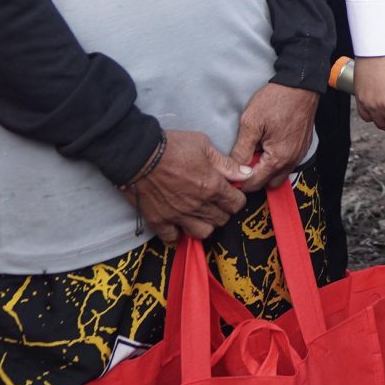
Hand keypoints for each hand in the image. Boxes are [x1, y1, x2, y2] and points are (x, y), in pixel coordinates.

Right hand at [124, 129, 245, 243]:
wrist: (139, 154)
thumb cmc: (173, 146)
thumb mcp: (204, 146)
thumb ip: (226, 164)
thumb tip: (246, 174)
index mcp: (212, 186)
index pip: (237, 204)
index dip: (237, 198)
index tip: (231, 194)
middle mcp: (198, 205)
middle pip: (222, 220)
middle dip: (223, 211)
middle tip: (216, 202)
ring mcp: (178, 215)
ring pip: (203, 233)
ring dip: (205, 225)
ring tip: (200, 214)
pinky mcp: (159, 221)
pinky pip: (172, 238)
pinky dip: (177, 235)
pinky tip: (178, 226)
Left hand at [228, 83, 317, 189]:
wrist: (300, 85)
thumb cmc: (275, 101)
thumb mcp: (250, 123)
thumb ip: (241, 150)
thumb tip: (234, 169)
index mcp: (277, 158)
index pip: (254, 184)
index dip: (239, 182)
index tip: (230, 174)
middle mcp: (291, 161)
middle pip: (268, 184)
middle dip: (255, 178)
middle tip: (243, 162)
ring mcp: (299, 154)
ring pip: (279, 175)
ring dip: (267, 170)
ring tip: (256, 152)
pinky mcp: (303, 147)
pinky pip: (288, 163)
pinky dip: (277, 161)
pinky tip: (268, 145)